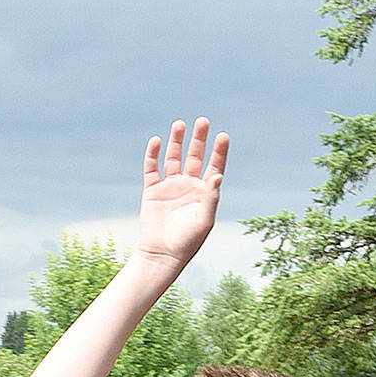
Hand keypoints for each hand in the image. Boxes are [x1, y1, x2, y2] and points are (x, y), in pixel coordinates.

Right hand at [135, 118, 229, 270]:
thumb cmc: (187, 242)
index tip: (223, 136)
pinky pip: (152, 168)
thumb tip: (218, 175)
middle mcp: (188, 186)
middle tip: (203, 121)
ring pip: (174, 158)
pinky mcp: (152, 191)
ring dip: (176, 141)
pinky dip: (153, 155)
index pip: (214, 166)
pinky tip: (157, 141)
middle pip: (195, 156)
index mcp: (204, 193)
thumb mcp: (204, 220)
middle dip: (199, 139)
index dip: (219, 152)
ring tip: (180, 124)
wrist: (161, 255)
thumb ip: (211, 197)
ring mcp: (170, 186)